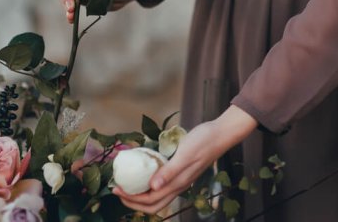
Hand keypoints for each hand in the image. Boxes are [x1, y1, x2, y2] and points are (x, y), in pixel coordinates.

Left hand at [113, 106, 257, 214]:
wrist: (220, 133)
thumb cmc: (203, 141)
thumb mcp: (185, 154)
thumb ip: (169, 172)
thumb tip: (153, 188)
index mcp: (178, 183)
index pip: (151, 200)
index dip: (132, 198)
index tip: (116, 188)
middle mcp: (179, 185)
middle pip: (153, 203)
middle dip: (133, 200)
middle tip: (117, 189)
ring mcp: (181, 179)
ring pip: (158, 195)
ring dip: (140, 194)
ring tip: (127, 184)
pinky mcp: (181, 171)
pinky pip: (163, 183)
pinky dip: (149, 183)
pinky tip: (142, 171)